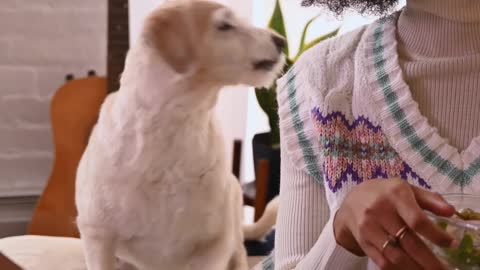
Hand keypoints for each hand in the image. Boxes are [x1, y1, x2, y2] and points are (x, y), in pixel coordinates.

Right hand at [334, 178, 455, 269]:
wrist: (350, 201)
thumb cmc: (384, 194)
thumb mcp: (405, 189)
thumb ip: (429, 199)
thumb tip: (451, 212)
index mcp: (394, 195)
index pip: (416, 220)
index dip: (435, 235)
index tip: (451, 244)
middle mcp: (379, 211)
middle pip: (408, 242)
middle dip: (429, 260)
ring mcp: (369, 228)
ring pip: (395, 256)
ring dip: (415, 268)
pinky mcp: (363, 241)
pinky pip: (382, 261)